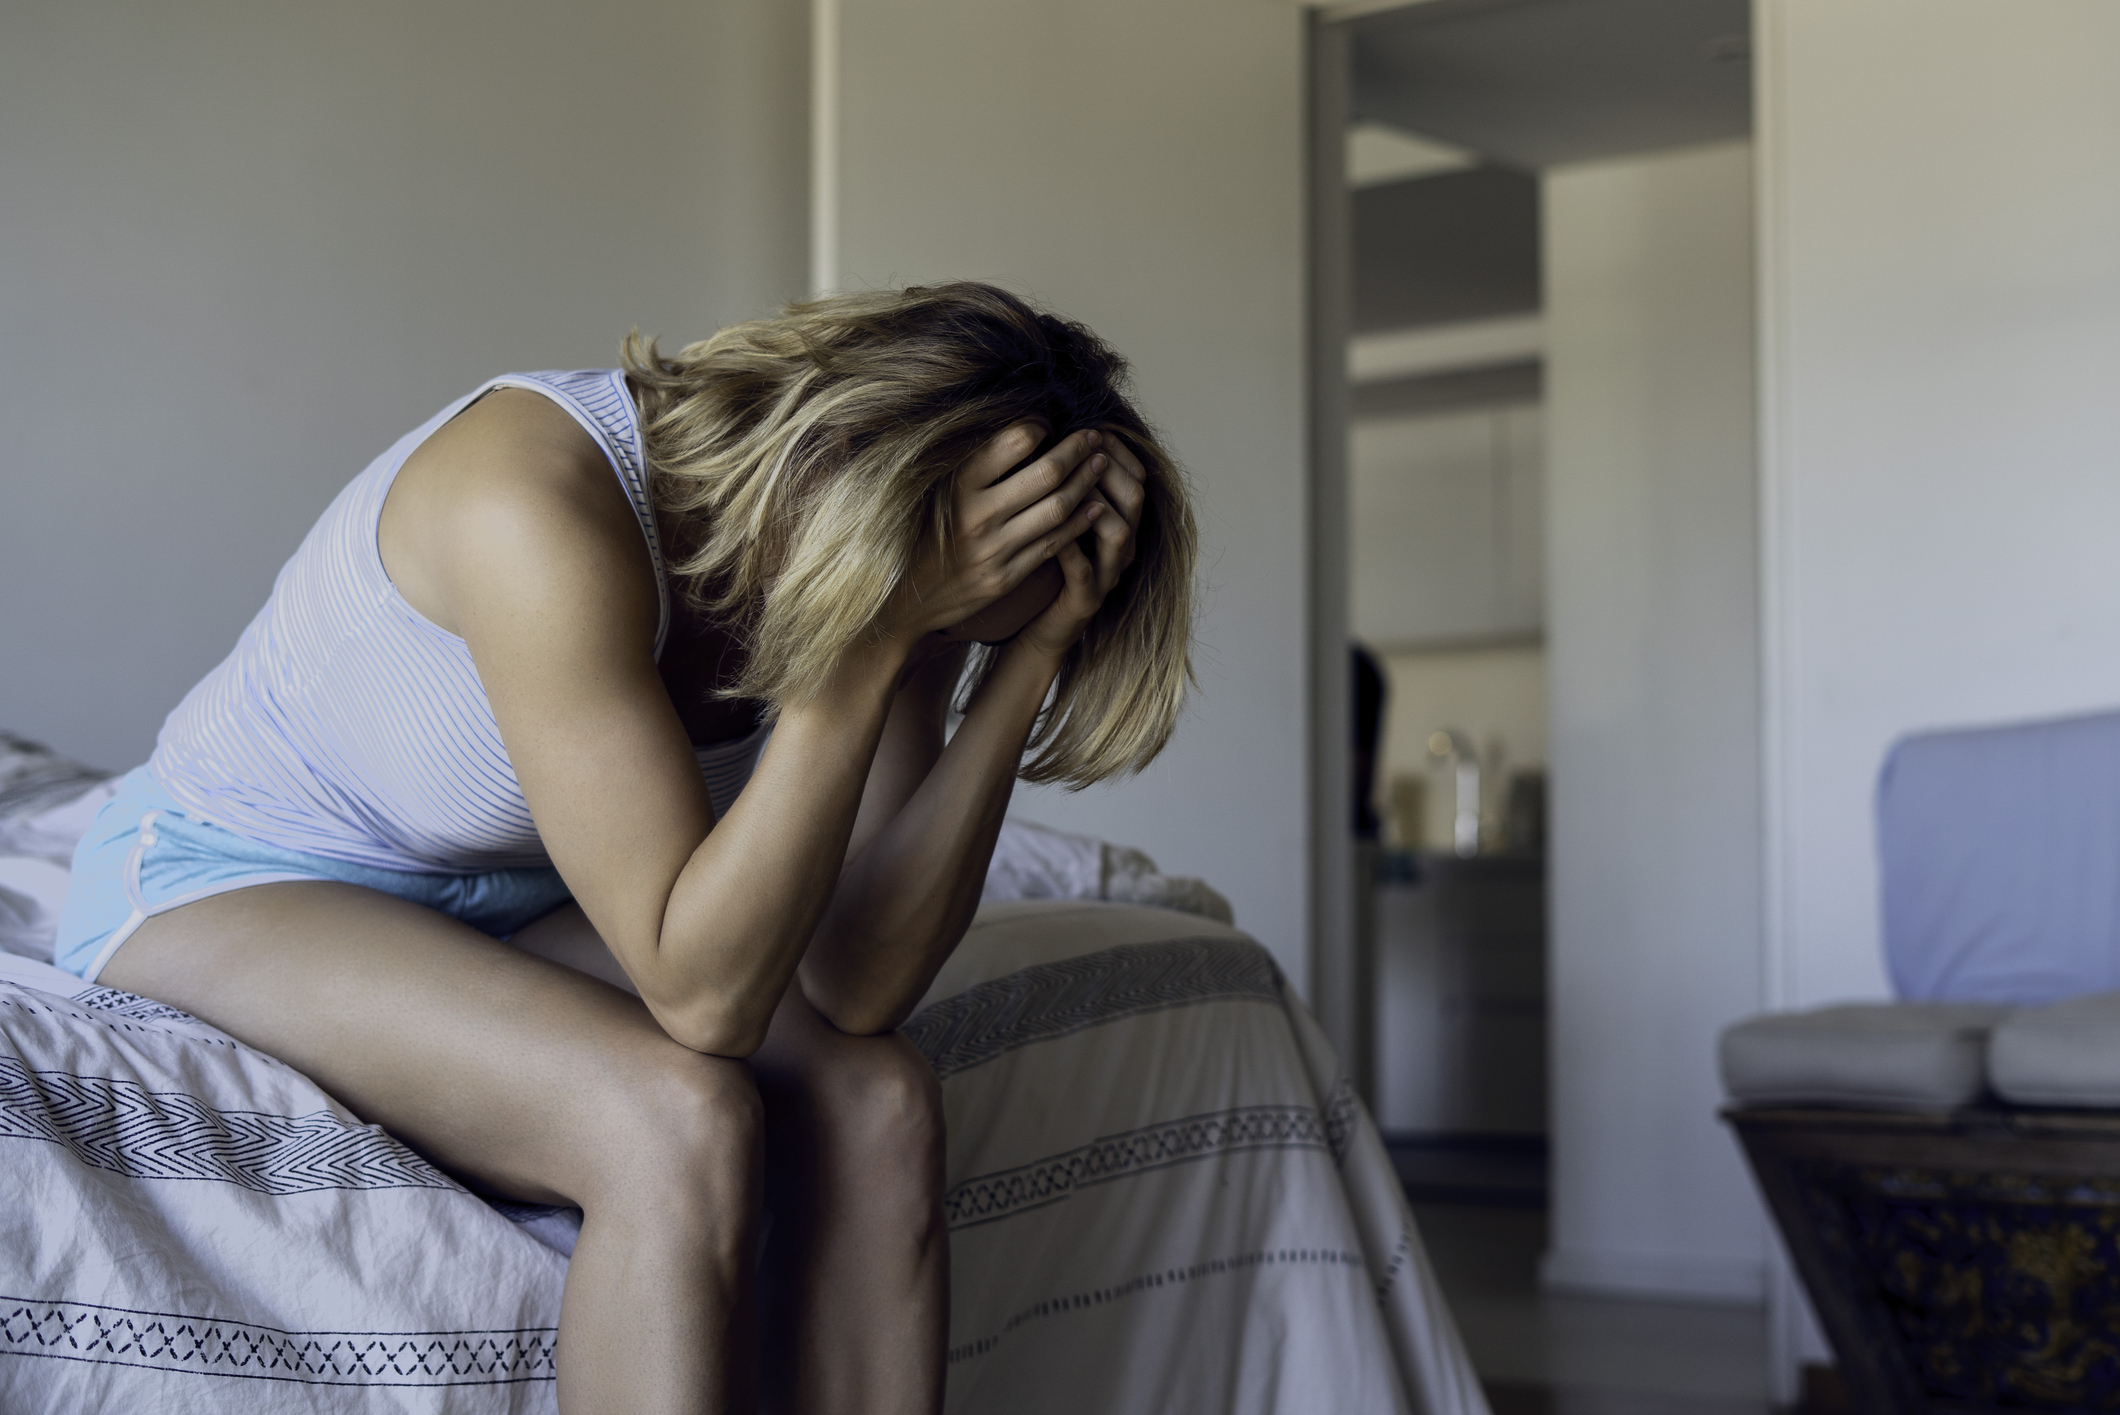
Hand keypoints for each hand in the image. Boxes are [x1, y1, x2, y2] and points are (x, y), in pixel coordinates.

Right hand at [882, 423, 1108, 641]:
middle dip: (1077, 450)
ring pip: (1057, 509)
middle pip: (1046, 473)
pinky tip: (1094, 506)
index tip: (1050, 423)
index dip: (1040, 426)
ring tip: (1101, 463)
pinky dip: (1079, 523)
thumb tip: (1004, 428)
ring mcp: (994, 549)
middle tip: (1094, 436)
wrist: (896, 603)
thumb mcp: (926, 493)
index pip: (1014, 441)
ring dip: (1086, 482)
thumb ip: (964, 465)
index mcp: (956, 486)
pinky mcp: (1005, 577)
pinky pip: (1053, 545)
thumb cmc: (912, 538)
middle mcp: (978, 515)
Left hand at [1014, 428, 1143, 660]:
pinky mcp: (1087, 599)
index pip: (1135, 475)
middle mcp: (1122, 545)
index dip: (1116, 449)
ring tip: (1066, 485)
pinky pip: (1084, 572)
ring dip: (1093, 502)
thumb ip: (1064, 483)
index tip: (1090, 428)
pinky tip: (1050, 531)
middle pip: (1134, 497)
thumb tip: (1052, 434)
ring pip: (1119, 532)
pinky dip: (1070, 549)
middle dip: (1108, 467)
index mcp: (1121, 520)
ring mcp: (1107, 573)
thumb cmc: (1050, 560)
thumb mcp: (1060, 516)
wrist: (1044, 622)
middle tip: (1080, 449)